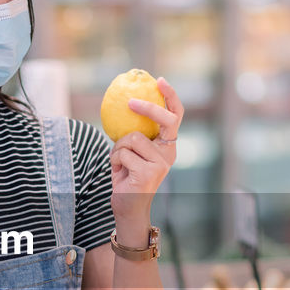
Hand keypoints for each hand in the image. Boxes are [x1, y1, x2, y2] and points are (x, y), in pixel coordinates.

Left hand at [110, 77, 182, 242]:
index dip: (171, 97)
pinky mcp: (148, 172)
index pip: (175, 117)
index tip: (160, 80)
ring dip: (118, 148)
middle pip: (164, 120)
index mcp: (167, 147)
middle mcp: (169, 153)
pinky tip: (118, 172)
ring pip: (132, 137)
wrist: (127, 209)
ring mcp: (161, 164)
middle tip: (130, 101)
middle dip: (148, 107)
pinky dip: (114, 160)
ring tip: (119, 163)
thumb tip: (123, 105)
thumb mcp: (132, 153)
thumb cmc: (127, 178)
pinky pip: (123, 153)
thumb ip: (134, 135)